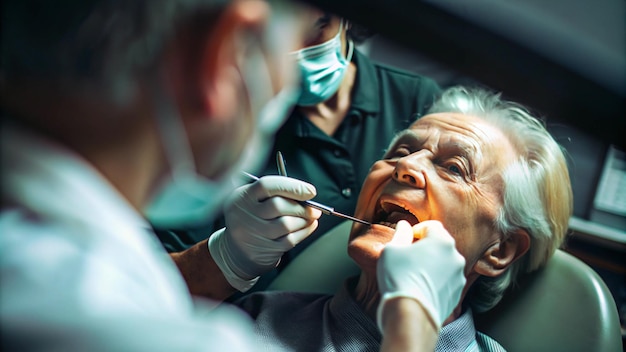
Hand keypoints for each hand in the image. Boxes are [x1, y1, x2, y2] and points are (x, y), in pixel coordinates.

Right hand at [209, 176, 320, 291]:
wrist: (235, 249)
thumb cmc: (250, 217)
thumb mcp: (251, 198)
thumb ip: (274, 191)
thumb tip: (305, 193)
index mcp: (243, 196)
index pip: (267, 186)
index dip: (292, 187)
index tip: (309, 191)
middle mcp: (245, 214)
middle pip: (278, 206)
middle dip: (301, 206)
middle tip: (314, 208)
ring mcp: (254, 234)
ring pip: (286, 224)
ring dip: (305, 220)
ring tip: (310, 217)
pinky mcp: (265, 249)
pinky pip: (290, 240)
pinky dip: (305, 231)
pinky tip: (308, 226)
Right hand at [376, 220, 465, 331]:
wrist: (412, 314)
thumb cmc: (399, 278)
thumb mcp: (392, 249)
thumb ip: (401, 234)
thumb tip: (404, 226)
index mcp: (442, 241)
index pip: (431, 226)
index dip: (416, 230)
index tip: (406, 239)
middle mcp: (455, 256)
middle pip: (440, 244)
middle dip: (426, 247)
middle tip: (408, 256)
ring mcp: (458, 276)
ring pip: (444, 262)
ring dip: (432, 263)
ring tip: (414, 274)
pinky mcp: (457, 293)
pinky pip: (446, 279)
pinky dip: (436, 279)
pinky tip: (421, 287)